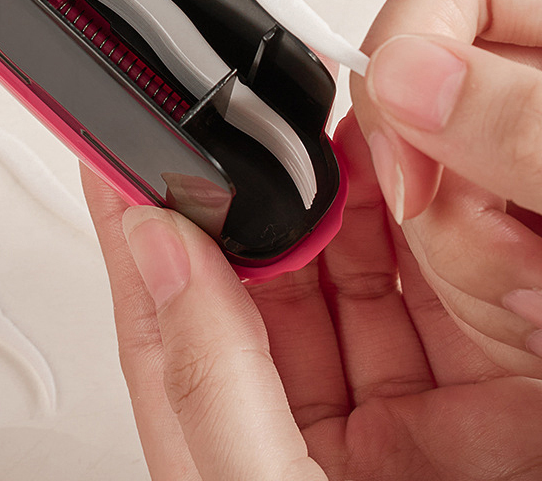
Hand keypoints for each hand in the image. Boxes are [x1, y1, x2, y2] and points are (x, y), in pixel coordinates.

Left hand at [81, 111, 541, 480]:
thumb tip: (155, 249)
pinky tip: (401, 190)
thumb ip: (204, 374)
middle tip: (245, 123)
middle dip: (251, 194)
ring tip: (321, 138)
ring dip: (332, 205)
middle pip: (256, 276)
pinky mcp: (452, 411)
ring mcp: (373, 415)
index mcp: (218, 446)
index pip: (157, 305)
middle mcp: (287, 421)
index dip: (132, 215)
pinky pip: (420, 301)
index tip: (117, 144)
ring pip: (339, 277)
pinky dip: (412, 241)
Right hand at [350, 0, 541, 376]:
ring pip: (426, 174)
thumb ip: (532, 123)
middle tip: (524, 269)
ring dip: (471, 265)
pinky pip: (451, 228)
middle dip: (448, 204)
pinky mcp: (516, 190)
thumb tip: (403, 76)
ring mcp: (529, 131)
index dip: (407, 54)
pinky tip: (537, 306)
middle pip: (422, 91)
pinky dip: (483, 288)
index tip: (414, 171)